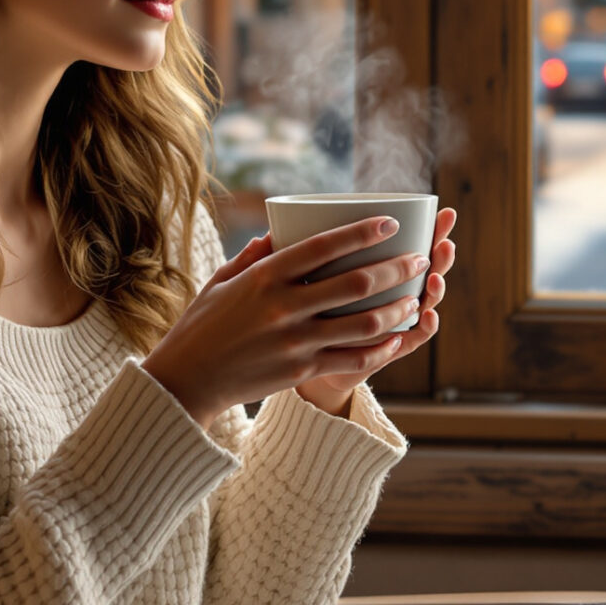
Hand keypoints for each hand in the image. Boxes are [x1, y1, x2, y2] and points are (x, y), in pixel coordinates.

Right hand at [140, 213, 441, 424]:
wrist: (187, 381)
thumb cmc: (202, 324)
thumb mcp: (222, 280)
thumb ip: (255, 256)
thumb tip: (282, 231)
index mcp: (264, 278)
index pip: (322, 247)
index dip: (361, 233)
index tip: (390, 223)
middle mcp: (283, 308)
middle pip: (354, 284)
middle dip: (394, 269)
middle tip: (418, 259)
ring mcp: (295, 342)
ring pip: (362, 324)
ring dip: (396, 309)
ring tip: (416, 297)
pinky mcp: (300, 370)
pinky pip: (351, 358)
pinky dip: (380, 347)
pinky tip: (397, 336)